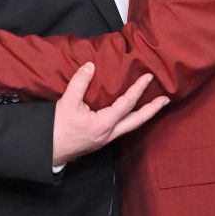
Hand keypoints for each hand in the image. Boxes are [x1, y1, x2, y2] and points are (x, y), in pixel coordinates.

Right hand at [52, 63, 168, 166]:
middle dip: (153, 110)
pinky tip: (131, 113)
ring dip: (143, 115)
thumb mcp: (67, 102)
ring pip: (130, 126)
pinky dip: (131, 119)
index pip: (127, 104)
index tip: (148, 78)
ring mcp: (106, 139)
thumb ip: (79, 82)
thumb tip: (90, 66)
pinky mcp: (101, 140)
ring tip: (153, 106)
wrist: (48, 149)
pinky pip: (122, 128)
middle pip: (137, 121)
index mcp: (103, 124)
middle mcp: (109, 133)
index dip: (138, 90)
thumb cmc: (57, 128)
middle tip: (165, 100)